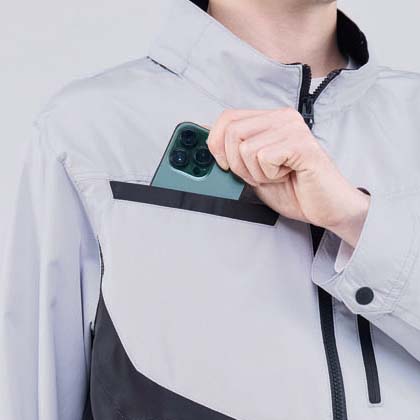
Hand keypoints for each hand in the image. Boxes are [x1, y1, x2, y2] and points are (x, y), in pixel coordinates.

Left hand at [206, 108, 369, 246]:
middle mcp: (282, 118)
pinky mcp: (302, 145)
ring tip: (277, 175)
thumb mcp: (253, 171)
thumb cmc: (294, 189)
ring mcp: (293, 129)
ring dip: (256, 172)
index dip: (215, 142)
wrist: (326, 208)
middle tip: (258, 175)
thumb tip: (206, 141)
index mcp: (270, 120)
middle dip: (237, 164)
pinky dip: (270, 175)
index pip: (228, 117)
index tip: (222, 164)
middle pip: (232, 131)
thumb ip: (234, 155)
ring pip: (246, 148)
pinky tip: (287, 175)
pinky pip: (264, 157)